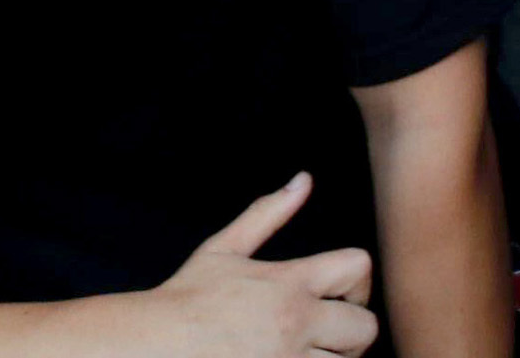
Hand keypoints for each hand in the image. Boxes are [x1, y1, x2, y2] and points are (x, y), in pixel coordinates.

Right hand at [150, 175, 378, 357]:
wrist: (153, 347)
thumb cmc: (186, 300)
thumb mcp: (225, 249)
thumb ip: (267, 214)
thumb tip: (303, 179)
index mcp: (289, 283)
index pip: (358, 267)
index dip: (359, 281)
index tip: (342, 295)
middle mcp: (296, 323)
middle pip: (366, 328)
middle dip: (353, 332)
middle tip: (330, 335)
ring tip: (310, 354)